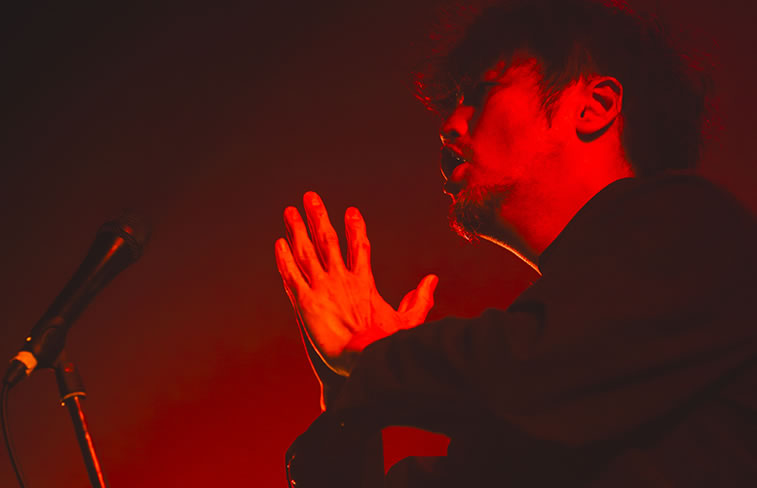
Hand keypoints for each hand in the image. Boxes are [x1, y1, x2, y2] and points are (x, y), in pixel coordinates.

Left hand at [275, 191, 437, 375]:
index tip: (351, 211)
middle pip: (327, 240)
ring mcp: (321, 288)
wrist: (364, 361)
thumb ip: (420, 300)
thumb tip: (432, 279)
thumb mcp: (410, 321)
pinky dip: (284, 259)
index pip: (360, 246)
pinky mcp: (305, 302)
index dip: (355, 227)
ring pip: (305, 252)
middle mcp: (341, 279)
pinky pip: (291, 275)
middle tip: (310, 197)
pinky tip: (279, 243)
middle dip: (318, 216)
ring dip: (297, 230)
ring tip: (289, 211)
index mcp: (364, 281)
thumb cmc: (388, 345)